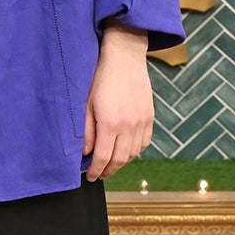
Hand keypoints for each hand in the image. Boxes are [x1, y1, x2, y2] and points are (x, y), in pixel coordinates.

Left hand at [84, 23, 152, 180]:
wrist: (124, 57)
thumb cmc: (100, 77)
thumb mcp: (86, 102)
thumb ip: (85, 129)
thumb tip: (85, 152)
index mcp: (110, 122)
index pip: (103, 157)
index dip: (96, 170)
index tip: (90, 176)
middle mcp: (129, 125)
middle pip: (120, 159)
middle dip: (109, 171)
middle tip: (99, 175)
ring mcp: (142, 122)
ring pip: (134, 153)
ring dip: (122, 163)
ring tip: (111, 165)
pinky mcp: (150, 117)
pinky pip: (144, 143)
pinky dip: (135, 152)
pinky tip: (126, 152)